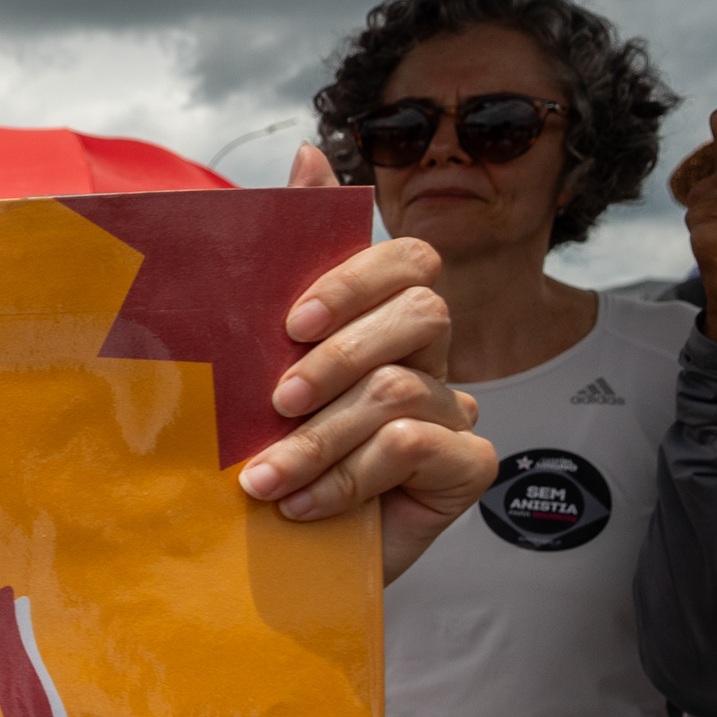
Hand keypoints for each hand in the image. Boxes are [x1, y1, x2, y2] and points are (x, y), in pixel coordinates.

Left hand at [235, 234, 492, 579]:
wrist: (269, 562)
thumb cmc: (262, 454)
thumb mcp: (251, 363)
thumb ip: (281, 264)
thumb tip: (307, 154)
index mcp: (382, 321)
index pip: (406, 260)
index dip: (353, 280)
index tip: (289, 325)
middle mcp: (428, 358)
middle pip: (420, 311)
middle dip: (335, 357)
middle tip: (275, 403)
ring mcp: (453, 412)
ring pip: (399, 390)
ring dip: (317, 440)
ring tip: (262, 478)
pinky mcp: (465, 469)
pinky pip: (416, 446)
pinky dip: (347, 478)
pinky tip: (303, 507)